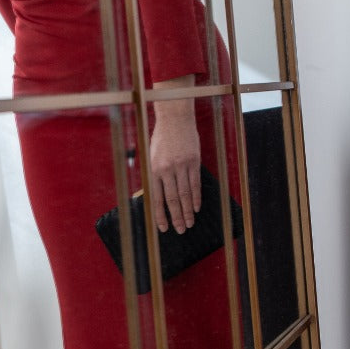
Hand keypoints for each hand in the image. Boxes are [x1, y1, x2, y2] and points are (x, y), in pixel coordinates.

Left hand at [149, 96, 200, 233]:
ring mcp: (181, 165)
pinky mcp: (194, 161)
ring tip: (190, 223)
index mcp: (154, 170)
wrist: (175, 118)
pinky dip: (196, 197)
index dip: (161, 215)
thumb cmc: (161, 137)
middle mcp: (167, 169)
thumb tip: (157, 196)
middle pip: (172, 199)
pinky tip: (197, 207)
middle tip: (180, 230)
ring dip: (188, 211)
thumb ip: (155, 175)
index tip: (164, 228)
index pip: (157, 199)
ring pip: (185, 194)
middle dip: (177, 217)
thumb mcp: (152, 156)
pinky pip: (195, 183)